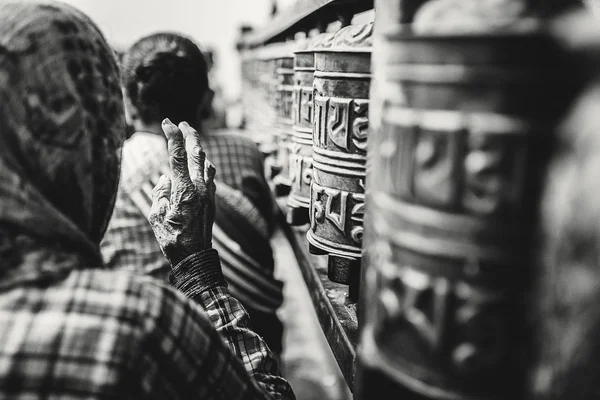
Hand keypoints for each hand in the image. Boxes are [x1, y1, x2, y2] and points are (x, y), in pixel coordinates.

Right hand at [149, 119, 215, 265]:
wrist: (195, 257)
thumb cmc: (172, 239)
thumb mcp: (157, 217)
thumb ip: (159, 194)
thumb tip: (164, 180)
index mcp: (184, 190)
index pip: (178, 156)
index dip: (173, 136)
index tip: (167, 122)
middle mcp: (199, 188)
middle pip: (197, 153)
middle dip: (190, 135)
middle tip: (182, 122)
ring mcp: (208, 194)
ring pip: (206, 163)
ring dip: (198, 148)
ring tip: (192, 138)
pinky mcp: (212, 200)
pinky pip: (210, 176)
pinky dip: (205, 164)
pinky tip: (202, 163)